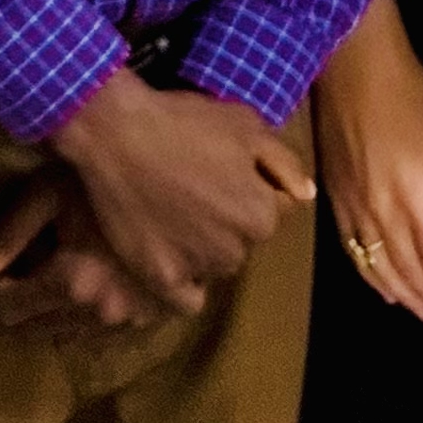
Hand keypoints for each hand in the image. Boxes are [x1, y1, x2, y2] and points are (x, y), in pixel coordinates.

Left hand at [0, 168, 159, 338]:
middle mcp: (101, 312)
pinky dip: (95, 316)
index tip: (12, 265)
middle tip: (37, 266)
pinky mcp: (156, 317)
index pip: (11, 312)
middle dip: (29, 303)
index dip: (3, 288)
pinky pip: (109, 334)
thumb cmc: (98, 177)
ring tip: (68, 272)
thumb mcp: (44, 197)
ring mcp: (132, 319)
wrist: (172, 176)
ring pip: (73, 336)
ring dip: (61, 312)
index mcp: (71, 283)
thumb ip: (3, 238)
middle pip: (39, 330)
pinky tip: (101, 281)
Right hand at [45, 69, 314, 313]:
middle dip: (224, 223)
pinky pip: (185, 299)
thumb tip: (306, 195)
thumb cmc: (183, 123)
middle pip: (240, 243)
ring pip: (212, 267)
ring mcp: (197, 267)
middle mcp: (237, 250)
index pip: (267, 215)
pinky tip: (171, 263)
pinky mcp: (160, 278)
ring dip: (201, 250)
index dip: (245, 193)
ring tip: (171, 217)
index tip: (219, 177)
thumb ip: (283, 163)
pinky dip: (183, 286)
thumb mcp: (245, 125)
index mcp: (261, 215)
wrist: (116, 133)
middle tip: (192, 194)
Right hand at [311, 0, 422, 319]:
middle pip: (412, 275)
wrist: (355, 70)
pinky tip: (386, 289)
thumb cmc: (414, 100)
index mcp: (417, 203)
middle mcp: (383, 216)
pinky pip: (354, 254)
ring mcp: (355, 211)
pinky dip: (373, 279)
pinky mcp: (337, 201)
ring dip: (408, 297)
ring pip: (382, 270)